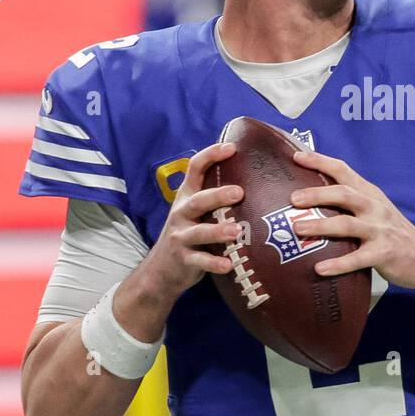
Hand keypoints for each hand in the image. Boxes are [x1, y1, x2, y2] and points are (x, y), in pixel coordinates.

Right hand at [139, 141, 244, 299]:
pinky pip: (199, 261)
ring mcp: (181, 236)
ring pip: (199, 232)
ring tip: (236, 232)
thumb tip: (253, 175)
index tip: (232, 147)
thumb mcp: (197, 210)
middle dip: (217, 195)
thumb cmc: (190, 232)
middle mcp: (182, 212)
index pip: (195, 168)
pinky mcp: (184, 259)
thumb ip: (215, 195)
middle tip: (239, 192)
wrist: (161, 267)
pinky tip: (229, 265)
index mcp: (188, 195)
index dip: (211, 155)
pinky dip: (214, 263)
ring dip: (218, 231)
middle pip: (198, 200)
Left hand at [290, 150, 414, 301]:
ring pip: (347, 224)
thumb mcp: (376, 210)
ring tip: (298, 228)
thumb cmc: (393, 232)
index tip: (296, 156)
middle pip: (344, 194)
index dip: (320, 161)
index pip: (343, 170)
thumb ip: (352, 202)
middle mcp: (374, 208)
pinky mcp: (384, 254)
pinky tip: (319, 268)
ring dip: (320, 226)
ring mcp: (380, 231)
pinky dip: (338, 264)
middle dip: (316, 194)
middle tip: (293, 199)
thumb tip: (311, 198)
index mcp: (370, 194)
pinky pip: (357, 259)